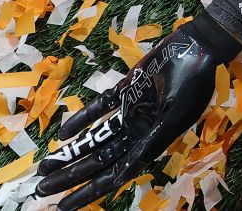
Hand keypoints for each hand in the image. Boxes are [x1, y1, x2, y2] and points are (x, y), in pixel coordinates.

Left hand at [35, 17, 230, 210]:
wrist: (199, 47)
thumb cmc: (193, 82)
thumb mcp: (175, 116)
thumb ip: (150, 143)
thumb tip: (126, 171)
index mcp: (151, 142)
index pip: (114, 175)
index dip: (88, 192)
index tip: (64, 206)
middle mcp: (138, 131)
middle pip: (98, 160)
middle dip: (70, 176)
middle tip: (42, 189)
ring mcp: (131, 111)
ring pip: (94, 138)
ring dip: (70, 152)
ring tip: (44, 166)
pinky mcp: (127, 90)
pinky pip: (100, 109)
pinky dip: (82, 119)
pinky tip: (64, 132)